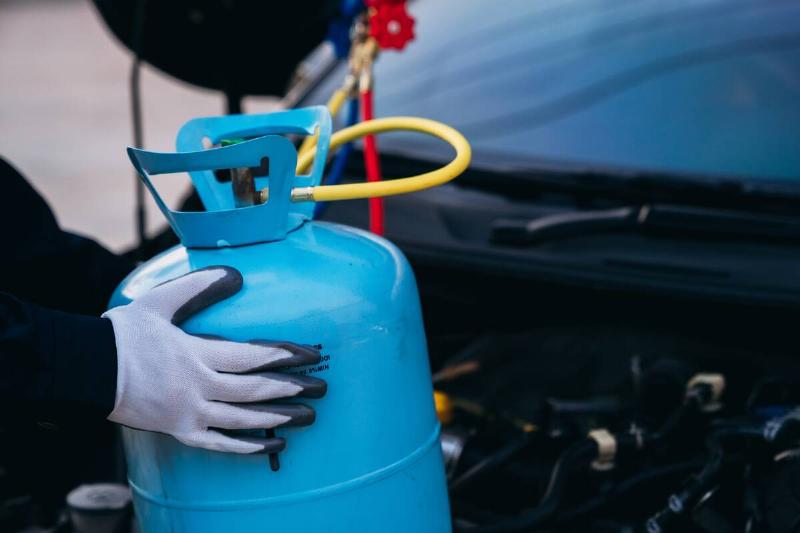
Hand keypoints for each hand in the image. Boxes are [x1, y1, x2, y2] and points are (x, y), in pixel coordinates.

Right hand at [102, 266, 325, 453]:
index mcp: (197, 355)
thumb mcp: (161, 301)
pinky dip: (247, 448)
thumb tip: (236, 274)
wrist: (86, 370)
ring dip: (279, 419)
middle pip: (255, 392)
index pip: (253, 357)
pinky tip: (271, 446)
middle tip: (322, 388)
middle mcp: (198, 388)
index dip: (285, 357)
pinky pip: (219, 445)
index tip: (312, 355)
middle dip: (292, 389)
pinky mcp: (179, 431)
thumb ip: (199, 287)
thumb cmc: (124, 334)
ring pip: (243, 421)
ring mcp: (189, 414)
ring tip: (308, 416)